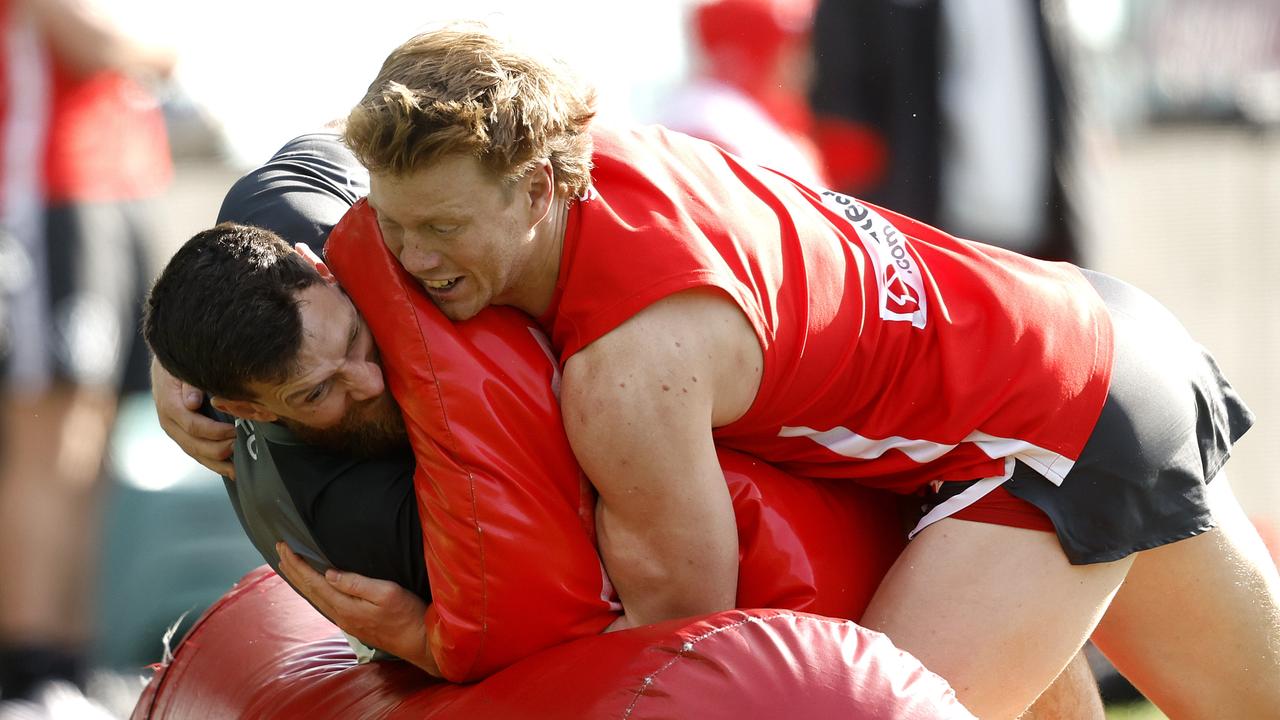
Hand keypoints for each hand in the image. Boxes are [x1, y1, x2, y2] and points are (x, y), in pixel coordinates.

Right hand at [150, 357, 235, 477]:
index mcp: (169, 405)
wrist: (167, 363)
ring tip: (237, 470)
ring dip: (217, 463)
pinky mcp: (182, 434)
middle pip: (194, 444)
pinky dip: (213, 462)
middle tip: (240, 447)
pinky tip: (230, 469)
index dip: (214, 431)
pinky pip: (196, 452)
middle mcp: (169, 421)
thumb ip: (189, 383)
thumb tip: (192, 402)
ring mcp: (175, 430)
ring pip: (195, 453)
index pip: (192, 425)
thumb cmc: (180, 363)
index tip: (235, 430)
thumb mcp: (182, 366)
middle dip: (218, 449)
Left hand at [275, 542, 440, 677]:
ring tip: (288, 566)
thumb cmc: (406, 614)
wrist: (419, 642)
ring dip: (299, 580)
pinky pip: (323, 603)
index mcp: (345, 605)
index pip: (313, 581)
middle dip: (292, 568)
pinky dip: (312, 591)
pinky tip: (312, 587)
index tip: (284, 546)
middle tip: (279, 549)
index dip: (297, 563)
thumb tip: (328, 574)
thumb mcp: (386, 592)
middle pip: (308, 589)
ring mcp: (345, 621)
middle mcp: (340, 615)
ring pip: (314, 597)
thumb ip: (357, 584)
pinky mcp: (353, 623)